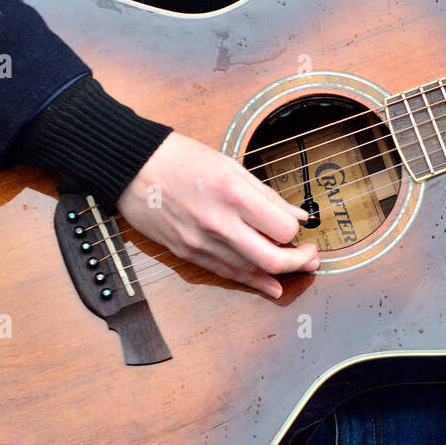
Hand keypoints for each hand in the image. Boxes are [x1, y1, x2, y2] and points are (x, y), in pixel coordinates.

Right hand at [117, 131, 319, 298]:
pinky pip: (226, 273)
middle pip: (272, 258)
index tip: (300, 227)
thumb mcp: (229, 165)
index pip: (281, 227)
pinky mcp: (187, 253)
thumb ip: (265, 194)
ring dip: (279, 273)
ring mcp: (201, 242)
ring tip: (298, 267)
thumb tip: (297, 215)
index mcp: (232, 193)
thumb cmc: (181, 158)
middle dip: (299, 261)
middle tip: (311, 256)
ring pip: (250, 270)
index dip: (296, 231)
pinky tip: (270, 286)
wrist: (134, 168)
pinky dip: (251, 281)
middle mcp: (218, 222)